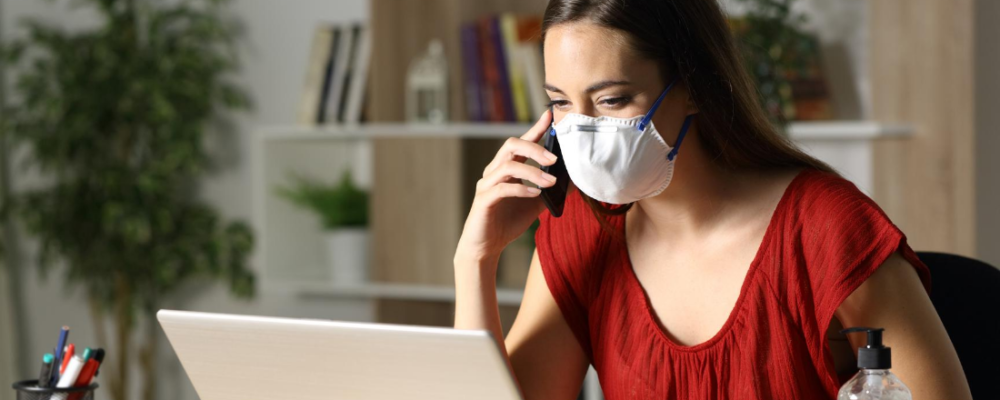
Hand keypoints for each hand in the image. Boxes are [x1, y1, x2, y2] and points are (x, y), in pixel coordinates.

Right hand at [455, 110, 557, 265]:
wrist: (486, 246)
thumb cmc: (508, 222)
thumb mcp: (535, 204)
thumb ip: (550, 190)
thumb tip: (573, 181)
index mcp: (507, 168)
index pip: (521, 143)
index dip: (535, 128)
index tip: (550, 115)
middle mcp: (494, 171)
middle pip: (511, 146)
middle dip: (534, 148)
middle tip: (554, 159)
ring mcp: (487, 184)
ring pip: (507, 165)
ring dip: (532, 172)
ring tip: (550, 182)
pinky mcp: (484, 200)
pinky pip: (502, 188)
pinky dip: (521, 188)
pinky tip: (535, 194)